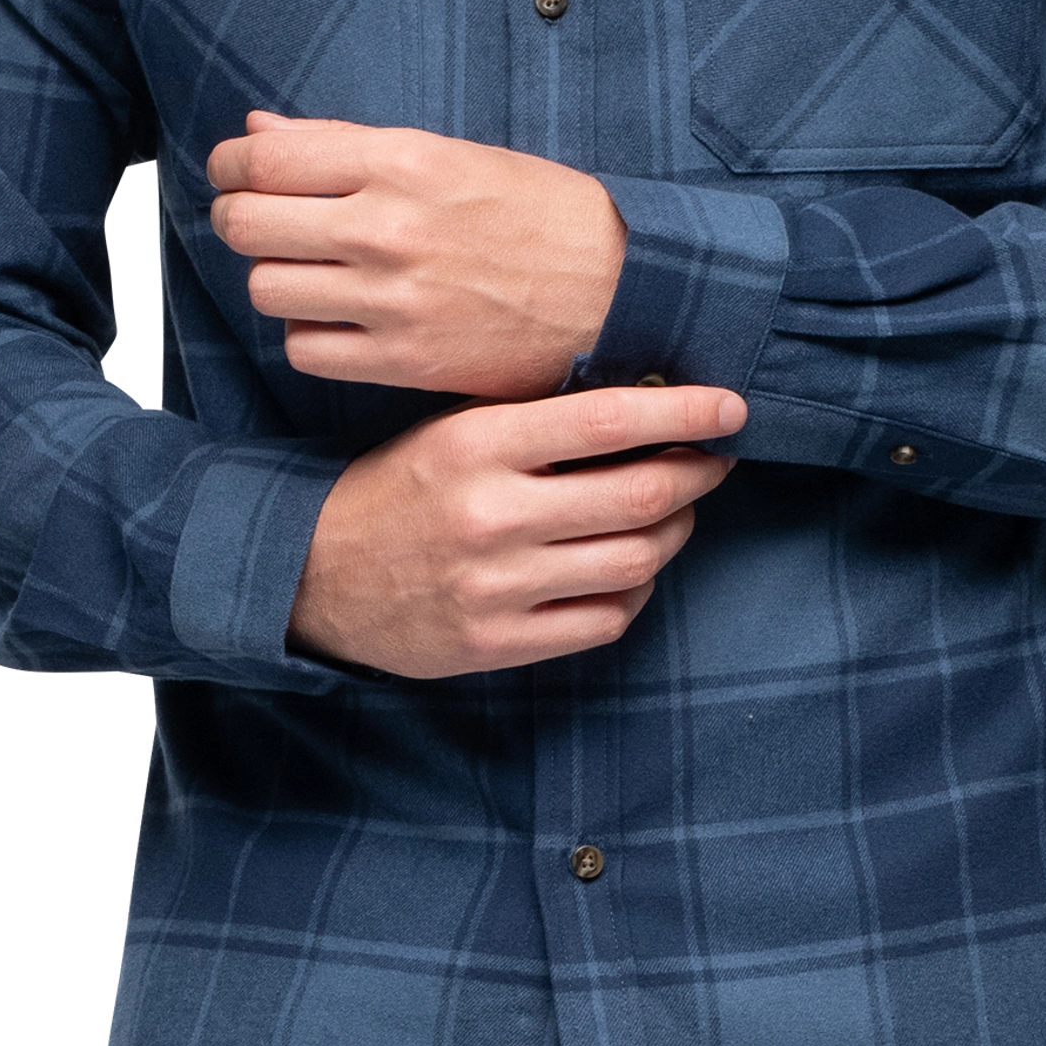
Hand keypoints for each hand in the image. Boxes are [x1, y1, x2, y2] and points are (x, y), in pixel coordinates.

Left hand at [206, 113, 628, 401]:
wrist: (619, 289)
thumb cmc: (539, 213)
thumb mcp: (449, 154)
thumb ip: (345, 144)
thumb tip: (258, 132)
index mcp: (402, 161)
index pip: (265, 159)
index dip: (231, 164)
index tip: (234, 171)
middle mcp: (389, 228)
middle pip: (247, 224)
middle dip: (236, 218)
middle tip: (254, 220)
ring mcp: (394, 300)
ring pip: (267, 289)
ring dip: (275, 278)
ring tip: (308, 271)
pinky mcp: (405, 361)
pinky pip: (306, 350)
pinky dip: (309, 334)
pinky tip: (338, 319)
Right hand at [288, 386, 748, 678]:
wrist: (314, 575)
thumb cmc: (398, 488)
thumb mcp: (452, 431)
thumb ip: (537, 420)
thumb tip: (648, 401)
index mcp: (476, 446)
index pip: (608, 421)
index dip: (685, 413)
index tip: (732, 409)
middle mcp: (490, 516)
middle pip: (639, 496)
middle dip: (696, 475)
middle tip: (711, 461)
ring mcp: (495, 588)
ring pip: (634, 562)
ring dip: (673, 534)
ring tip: (674, 514)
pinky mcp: (496, 645)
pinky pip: (605, 621)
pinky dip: (636, 592)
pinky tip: (629, 570)